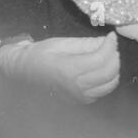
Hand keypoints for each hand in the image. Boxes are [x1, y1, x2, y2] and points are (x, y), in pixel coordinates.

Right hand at [0, 33, 119, 103]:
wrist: (23, 72)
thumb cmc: (38, 55)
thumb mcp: (59, 44)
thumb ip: (84, 43)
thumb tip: (105, 40)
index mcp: (68, 69)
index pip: (100, 58)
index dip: (109, 46)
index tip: (110, 36)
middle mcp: (76, 86)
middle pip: (109, 72)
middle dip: (114, 56)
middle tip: (110, 46)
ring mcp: (80, 96)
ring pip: (110, 83)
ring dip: (113, 69)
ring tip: (106, 57)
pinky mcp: (82, 100)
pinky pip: (103, 90)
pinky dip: (107, 79)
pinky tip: (99, 70)